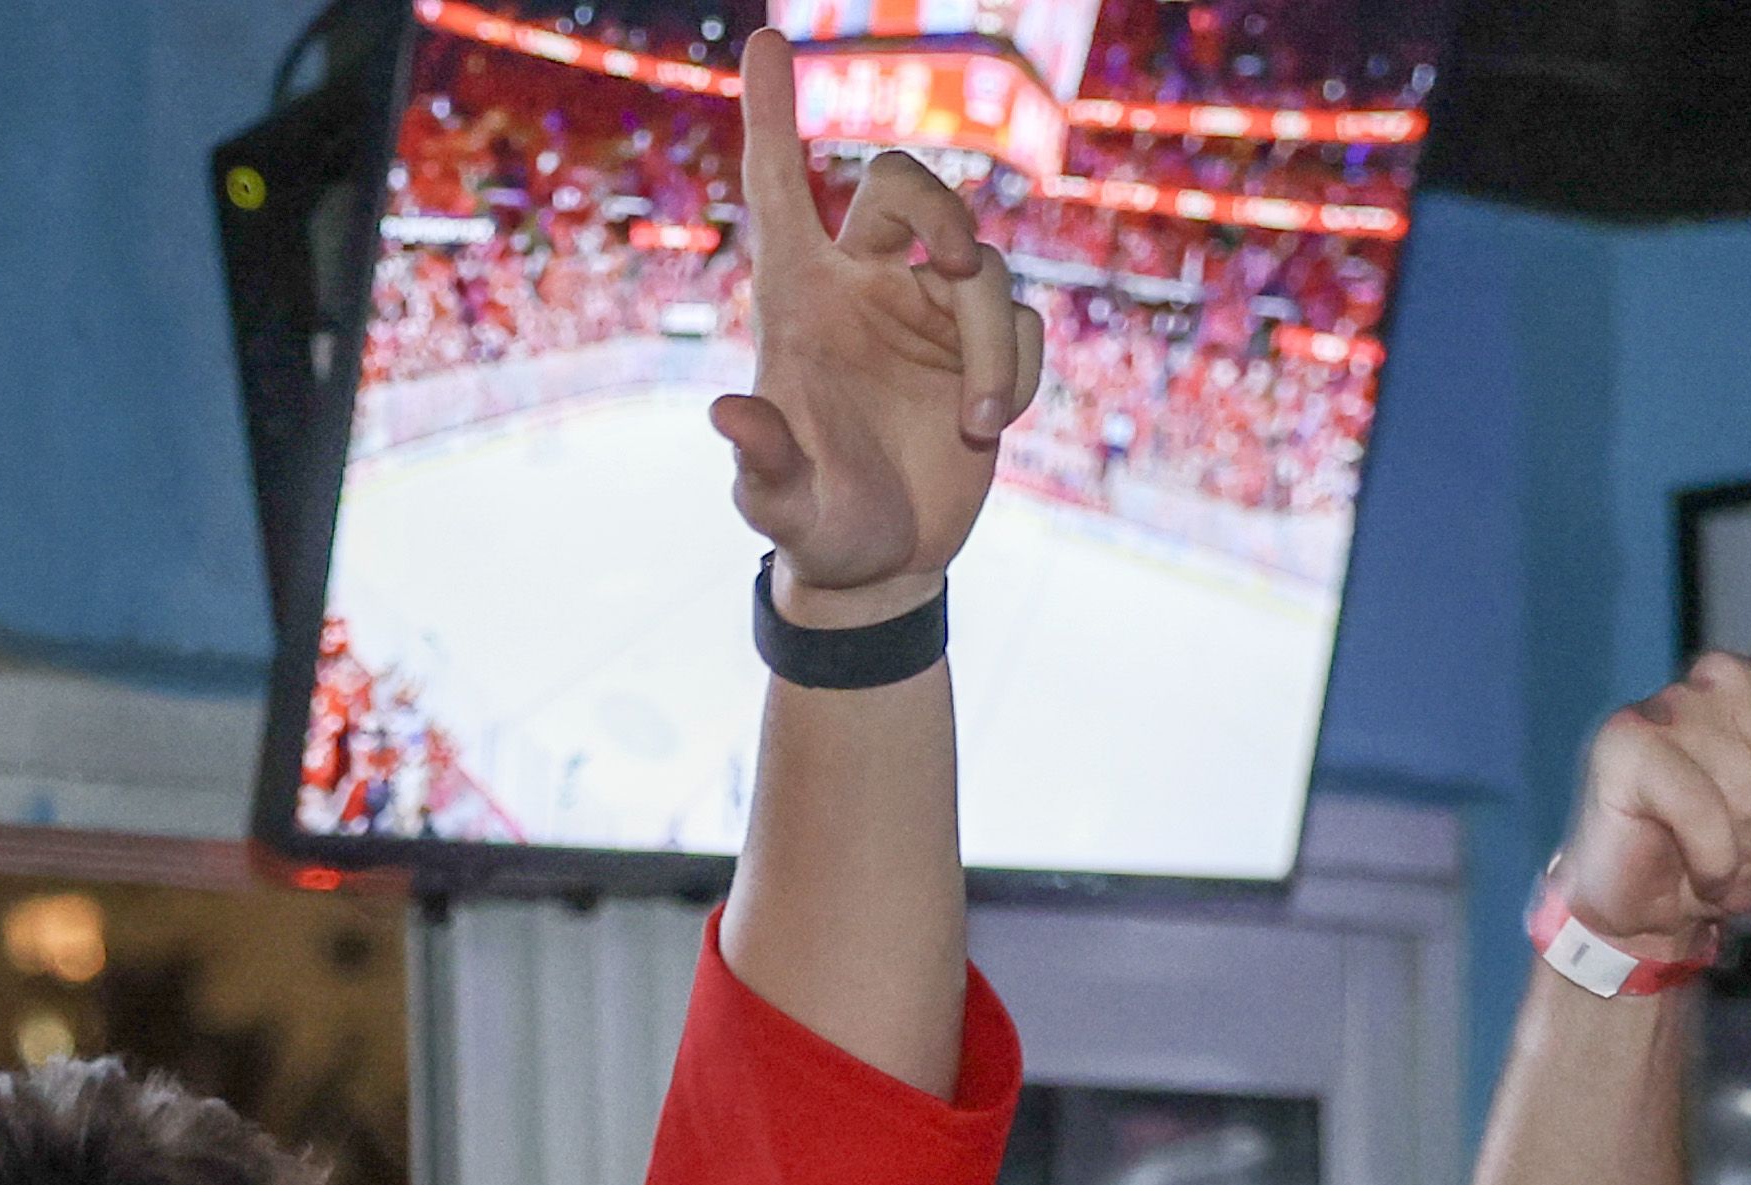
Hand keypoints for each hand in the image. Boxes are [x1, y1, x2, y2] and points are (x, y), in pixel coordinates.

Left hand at [712, 27, 1034, 614]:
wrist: (879, 567)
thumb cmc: (815, 525)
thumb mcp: (781, 506)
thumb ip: (761, 461)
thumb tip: (727, 414)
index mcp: (799, 296)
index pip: (779, 186)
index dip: (773, 113)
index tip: (768, 43)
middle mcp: (865, 284)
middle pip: (904, 186)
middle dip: (938, 209)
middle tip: (954, 265)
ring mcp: (930, 311)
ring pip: (983, 267)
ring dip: (988, 344)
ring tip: (973, 425)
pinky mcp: (985, 347)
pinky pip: (1023, 325)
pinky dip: (1013, 374)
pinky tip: (982, 430)